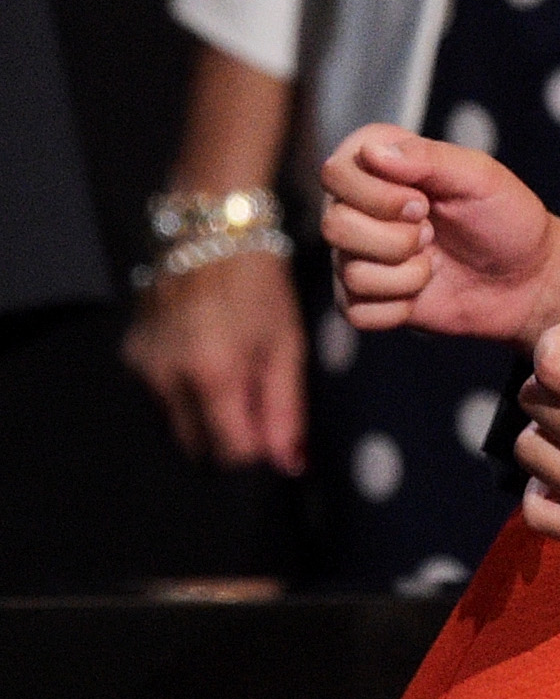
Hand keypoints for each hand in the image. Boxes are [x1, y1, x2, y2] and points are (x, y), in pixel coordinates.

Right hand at [123, 251, 306, 473]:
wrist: (209, 233)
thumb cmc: (260, 288)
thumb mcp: (285, 345)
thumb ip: (285, 409)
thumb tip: (290, 464)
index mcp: (211, 376)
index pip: (230, 452)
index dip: (257, 451)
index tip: (274, 432)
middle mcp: (166, 379)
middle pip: (197, 447)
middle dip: (229, 441)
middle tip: (256, 408)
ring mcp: (141, 368)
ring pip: (174, 427)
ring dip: (205, 420)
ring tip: (234, 378)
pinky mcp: (130, 356)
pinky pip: (158, 400)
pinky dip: (184, 397)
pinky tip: (207, 362)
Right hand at [320, 124, 559, 350]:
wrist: (529, 279)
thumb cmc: (507, 218)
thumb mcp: (481, 177)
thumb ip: (430, 157)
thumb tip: (371, 152)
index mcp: (378, 166)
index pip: (335, 174)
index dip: (377, 194)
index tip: (424, 201)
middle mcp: (357, 208)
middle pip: (334, 225)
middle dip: (396, 238)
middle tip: (433, 233)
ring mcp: (356, 255)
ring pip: (348, 271)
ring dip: (406, 273)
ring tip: (435, 262)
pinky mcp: (365, 299)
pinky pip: (357, 311)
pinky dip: (398, 306)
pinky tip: (424, 292)